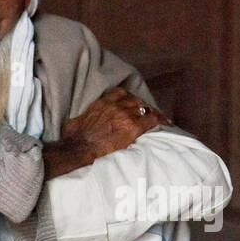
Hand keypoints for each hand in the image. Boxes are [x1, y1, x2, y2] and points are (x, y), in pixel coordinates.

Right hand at [43, 87, 162, 178]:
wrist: (78, 147)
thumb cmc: (73, 138)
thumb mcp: (76, 120)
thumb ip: (85, 116)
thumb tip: (81, 121)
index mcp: (102, 102)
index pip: (121, 93)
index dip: (129, 98)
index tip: (133, 102)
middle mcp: (115, 105)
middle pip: (135, 100)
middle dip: (141, 106)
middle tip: (146, 113)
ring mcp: (125, 115)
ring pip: (145, 109)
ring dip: (150, 113)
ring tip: (158, 118)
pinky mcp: (132, 128)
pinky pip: (151, 120)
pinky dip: (160, 120)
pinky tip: (166, 124)